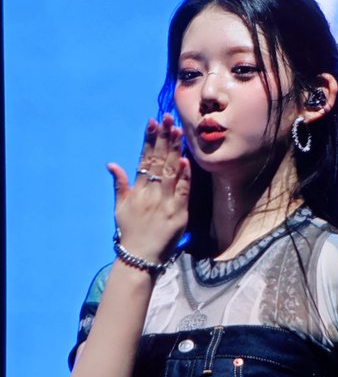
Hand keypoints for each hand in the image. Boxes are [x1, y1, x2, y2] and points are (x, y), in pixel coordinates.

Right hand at [107, 114, 190, 263]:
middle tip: (168, 118)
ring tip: (178, 131)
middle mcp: (151, 194)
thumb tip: (112, 164)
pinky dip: (185, 176)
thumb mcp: (120, 208)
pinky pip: (183, 191)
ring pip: (171, 172)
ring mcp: (165, 203)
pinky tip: (186, 160)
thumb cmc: (130, 232)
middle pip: (159, 161)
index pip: (144, 159)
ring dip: (175, 151)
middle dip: (164, 138)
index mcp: (137, 191)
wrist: (140, 258)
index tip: (152, 122)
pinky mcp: (178, 214)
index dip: (149, 140)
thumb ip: (120, 185)